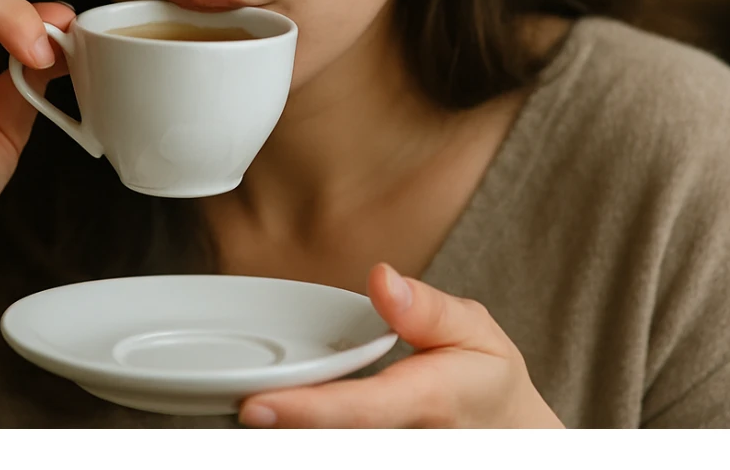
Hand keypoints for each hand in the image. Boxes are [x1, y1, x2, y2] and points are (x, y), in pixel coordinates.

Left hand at [238, 263, 563, 427]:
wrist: (510, 441)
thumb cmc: (484, 381)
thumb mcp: (477, 332)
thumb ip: (428, 308)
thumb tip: (381, 278)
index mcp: (430, 400)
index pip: (360, 411)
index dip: (304, 412)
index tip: (252, 406)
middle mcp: (403, 442)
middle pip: (328, 442)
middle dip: (275, 429)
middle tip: (218, 401)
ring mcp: (386, 455)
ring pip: (324, 452)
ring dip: (279, 437)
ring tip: (228, 414)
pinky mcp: (372, 459)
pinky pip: (327, 449)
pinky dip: (295, 434)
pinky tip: (267, 421)